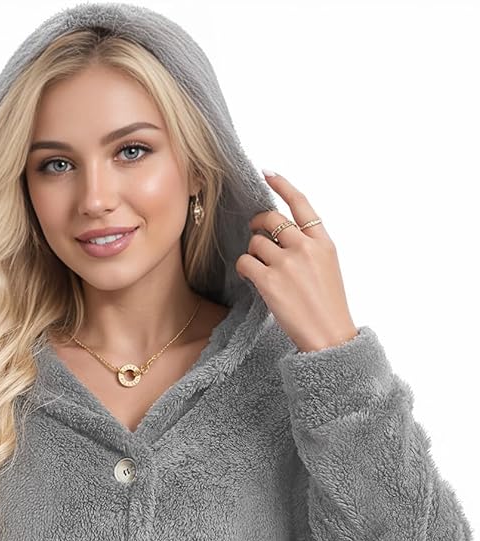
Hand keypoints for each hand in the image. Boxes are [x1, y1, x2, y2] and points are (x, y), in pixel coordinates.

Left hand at [235, 170, 358, 352]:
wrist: (328, 336)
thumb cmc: (328, 307)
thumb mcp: (329, 268)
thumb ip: (310, 247)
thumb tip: (282, 234)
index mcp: (323, 242)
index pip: (301, 204)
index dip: (282, 185)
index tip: (267, 174)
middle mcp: (305, 247)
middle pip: (271, 219)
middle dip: (258, 223)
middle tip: (255, 232)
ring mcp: (287, 263)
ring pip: (255, 242)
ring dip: (253, 253)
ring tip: (260, 269)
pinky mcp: (270, 281)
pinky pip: (245, 262)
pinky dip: (242, 267)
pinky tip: (249, 276)